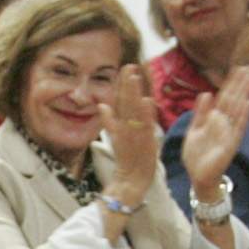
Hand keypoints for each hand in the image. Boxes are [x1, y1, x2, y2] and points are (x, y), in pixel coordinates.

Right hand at [104, 65, 160, 205]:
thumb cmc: (127, 162)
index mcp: (121, 126)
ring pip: (132, 111)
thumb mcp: (116, 139)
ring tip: (134, 76)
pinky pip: (144, 127)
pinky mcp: (143, 144)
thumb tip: (103, 105)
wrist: (129, 182)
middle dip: (127, 83)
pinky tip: (146, 101)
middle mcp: (125, 128)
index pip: (122, 101)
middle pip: (125, 102)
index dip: (123, 84)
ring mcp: (133, 135)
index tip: (126, 68)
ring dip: (133, 93)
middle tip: (128, 66)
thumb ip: (110, 121)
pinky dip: (145, 115)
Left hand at [180, 67, 248, 195]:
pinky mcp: (231, 144)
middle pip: (234, 98)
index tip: (239, 68)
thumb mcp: (194, 130)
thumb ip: (200, 113)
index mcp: (214, 119)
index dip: (232, 82)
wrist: (197, 177)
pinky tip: (248, 103)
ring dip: (246, 93)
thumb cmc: (196, 155)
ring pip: (238, 108)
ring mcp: (229, 132)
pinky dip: (243, 115)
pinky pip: (238, 127)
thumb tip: (206, 93)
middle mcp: (224, 123)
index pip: (225, 96)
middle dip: (242, 83)